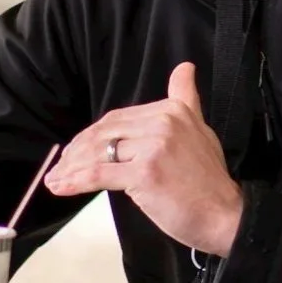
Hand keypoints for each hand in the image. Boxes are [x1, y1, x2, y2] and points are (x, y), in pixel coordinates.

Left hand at [44, 62, 242, 256]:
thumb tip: (184, 67)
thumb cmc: (207, 180)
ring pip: (98, 152)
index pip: (119, 117)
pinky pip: (99, 174)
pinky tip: (60, 187)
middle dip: (77, 151)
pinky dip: (75, 181)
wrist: (225, 215)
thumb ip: (186, 100)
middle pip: (105, 133)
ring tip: (57, 179)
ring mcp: (154, 147)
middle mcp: (163, 122)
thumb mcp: (201, 130)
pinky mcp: (144, 173)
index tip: (77, 150)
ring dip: (71, 167)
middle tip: (61, 167)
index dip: (93, 134)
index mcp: (173, 110)